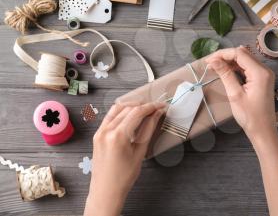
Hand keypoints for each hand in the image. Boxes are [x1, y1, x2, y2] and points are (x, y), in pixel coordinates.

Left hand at [84, 101, 165, 215]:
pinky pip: (110, 116)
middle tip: (155, 108)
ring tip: (144, 110)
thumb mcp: (140, 152)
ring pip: (117, 109)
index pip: (137, 112)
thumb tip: (156, 115)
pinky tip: (130, 116)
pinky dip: (121, 112)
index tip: (160, 106)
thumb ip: (148, 130)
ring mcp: (100, 131)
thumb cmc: (123, 177)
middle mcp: (106, 131)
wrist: (106, 191)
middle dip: (143, 106)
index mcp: (118, 136)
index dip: (151, 107)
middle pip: (128, 108)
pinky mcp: (97, 134)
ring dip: (131, 106)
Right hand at [206, 46, 276, 142]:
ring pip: (245, 60)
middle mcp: (265, 70)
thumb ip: (225, 75)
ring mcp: (264, 74)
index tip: (208, 61)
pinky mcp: (262, 80)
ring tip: (215, 66)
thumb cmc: (249, 116)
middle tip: (209, 63)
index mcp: (260, 72)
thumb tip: (213, 61)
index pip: (239, 54)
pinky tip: (225, 70)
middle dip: (225, 56)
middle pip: (243, 54)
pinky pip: (248, 68)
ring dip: (230, 61)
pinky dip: (236, 68)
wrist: (263, 131)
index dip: (222, 54)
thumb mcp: (235, 94)